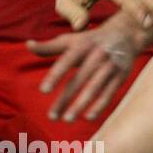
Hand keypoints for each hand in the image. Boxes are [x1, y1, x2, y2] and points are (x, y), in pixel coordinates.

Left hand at [27, 13, 146, 121]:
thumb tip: (28, 45)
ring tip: (67, 119)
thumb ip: (49, 46)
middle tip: (51, 116)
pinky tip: (88, 117)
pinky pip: (110, 92)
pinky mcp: (121, 75)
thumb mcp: (70, 40)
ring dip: (81, 105)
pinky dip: (100, 105)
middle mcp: (97, 55)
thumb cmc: (90, 41)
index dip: (55, 75)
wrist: (125, 34)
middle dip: (65, 99)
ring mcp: (111, 65)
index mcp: (82, 45)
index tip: (43, 90)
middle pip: (79, 80)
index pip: (66, 61)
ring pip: (94, 88)